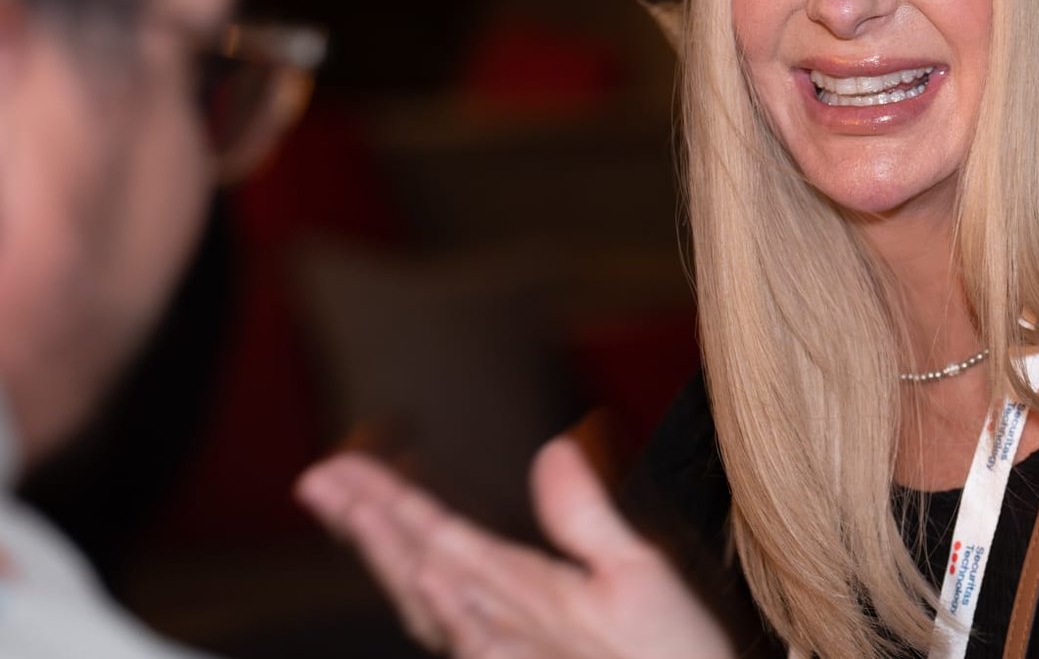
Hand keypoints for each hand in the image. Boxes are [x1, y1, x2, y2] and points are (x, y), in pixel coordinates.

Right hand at [297, 436, 733, 658]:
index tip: (339, 466)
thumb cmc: (671, 657)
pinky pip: (486, 643)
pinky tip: (433, 575)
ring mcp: (510, 651)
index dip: (388, 500)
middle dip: (369, 524)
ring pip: (440, 605)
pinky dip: (457, 613)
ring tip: (363, 514)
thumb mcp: (632, 573)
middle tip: (319, 478)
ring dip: (398, 560)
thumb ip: (584, 516)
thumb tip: (555, 447)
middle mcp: (501, 621)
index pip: (440, 534)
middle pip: (420, 564)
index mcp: (519, 588)